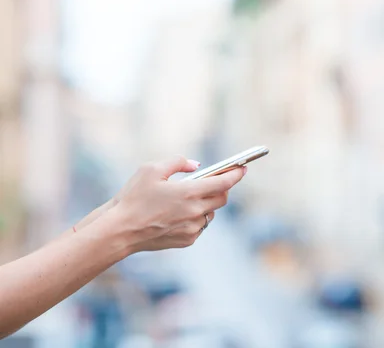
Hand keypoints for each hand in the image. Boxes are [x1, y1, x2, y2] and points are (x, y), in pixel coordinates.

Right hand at [100, 156, 245, 252]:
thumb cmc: (133, 197)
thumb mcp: (151, 169)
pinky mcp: (187, 240)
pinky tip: (181, 213)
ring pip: (211, 213)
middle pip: (222, 198)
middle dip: (222, 188)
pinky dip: (196, 217)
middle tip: (215, 180)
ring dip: (207, 204)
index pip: (223, 182)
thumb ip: (177, 163)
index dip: (236, 175)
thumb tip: (196, 165)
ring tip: (192, 197)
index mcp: (189, 193)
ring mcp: (192, 228)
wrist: (119, 231)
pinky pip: (200, 226)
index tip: (243, 168)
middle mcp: (195, 212)